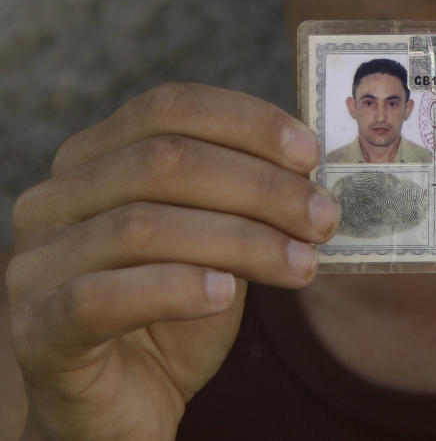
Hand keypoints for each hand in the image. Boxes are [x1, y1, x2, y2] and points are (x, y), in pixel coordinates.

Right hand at [7, 83, 339, 439]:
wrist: (123, 403)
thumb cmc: (174, 312)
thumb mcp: (217, 243)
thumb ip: (246, 202)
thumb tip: (313, 174)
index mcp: (95, 160)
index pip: (167, 108)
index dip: (245, 122)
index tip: (310, 155)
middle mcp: (55, 200)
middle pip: (163, 162)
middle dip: (260, 187)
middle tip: (323, 218)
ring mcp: (35, 263)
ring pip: (142, 225)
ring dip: (241, 241)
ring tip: (301, 264)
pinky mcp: (37, 329)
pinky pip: (101, 297)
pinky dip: (174, 289)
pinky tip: (225, 296)